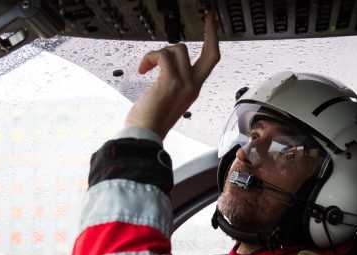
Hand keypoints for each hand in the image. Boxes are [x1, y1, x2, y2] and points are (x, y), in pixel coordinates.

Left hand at [124, 10, 220, 138]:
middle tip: (207, 17)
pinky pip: (162, 56)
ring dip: (159, 53)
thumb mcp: (169, 99)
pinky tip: (143, 70)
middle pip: (209, 52)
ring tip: (147, 67)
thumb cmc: (151, 121)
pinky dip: (149, 58)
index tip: (211, 24)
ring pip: (178, 49)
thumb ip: (173, 83)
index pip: (211, 61)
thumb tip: (164, 64)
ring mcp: (184, 84)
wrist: (145, 136)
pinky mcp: (170, 82)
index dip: (213, 40)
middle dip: (209, 31)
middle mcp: (194, 86)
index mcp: (194, 89)